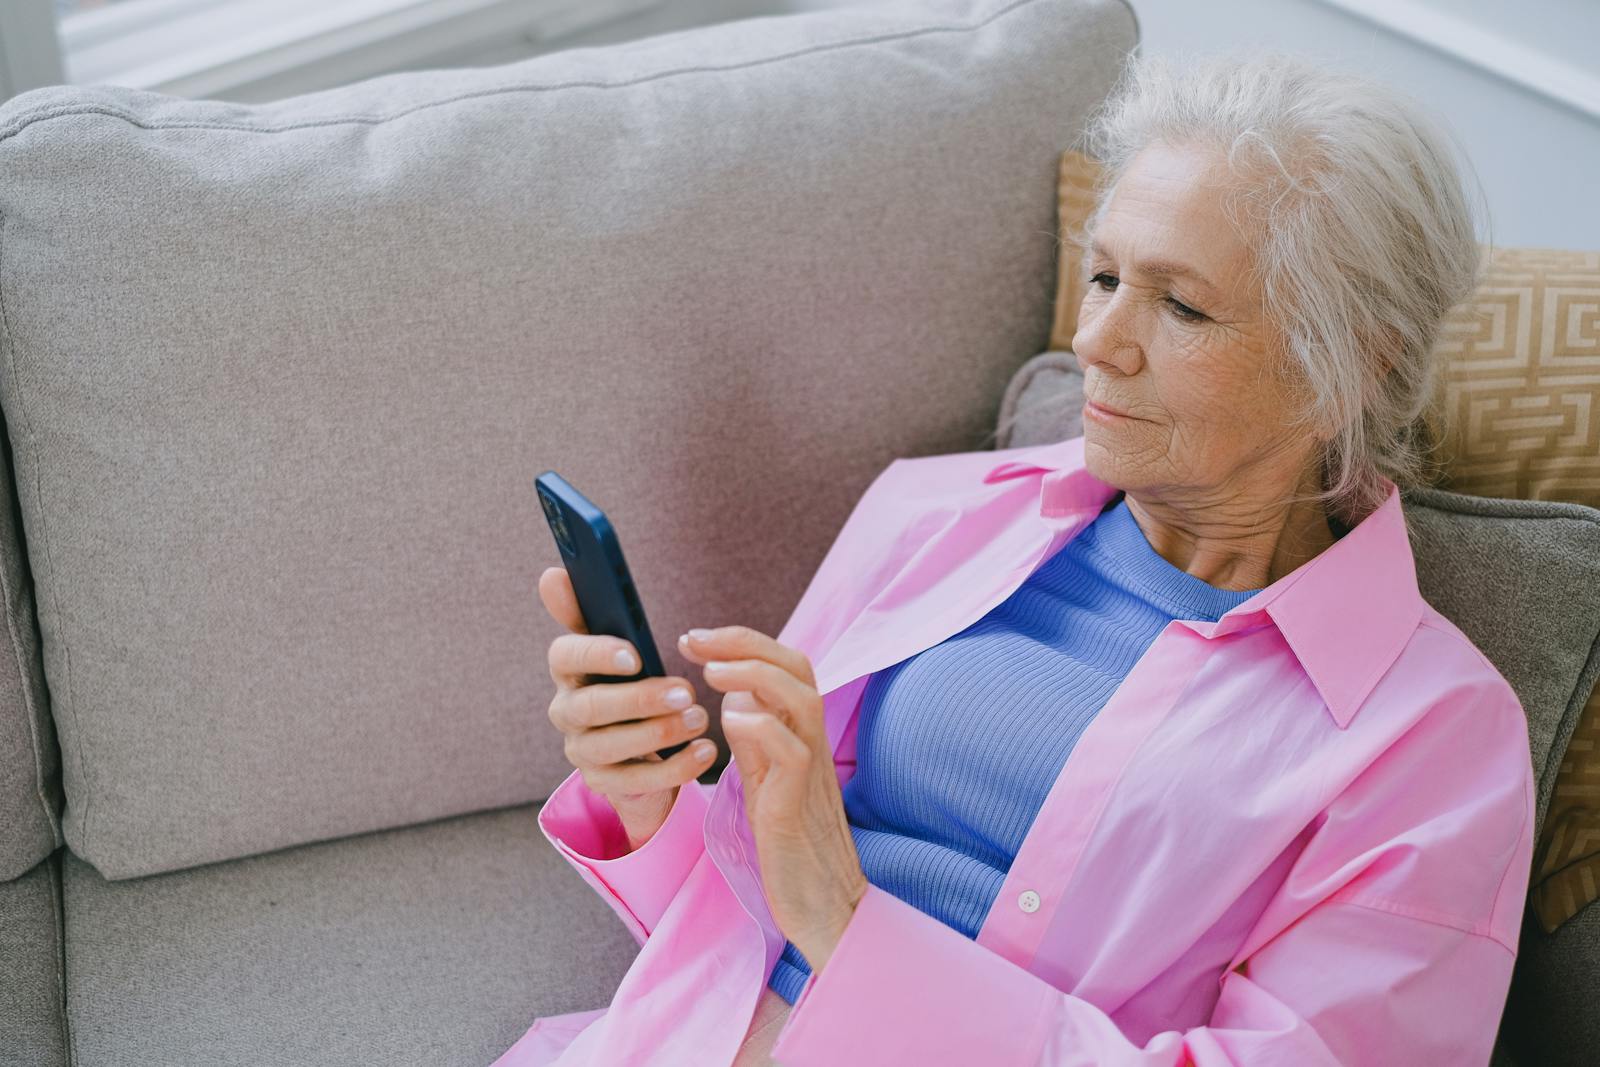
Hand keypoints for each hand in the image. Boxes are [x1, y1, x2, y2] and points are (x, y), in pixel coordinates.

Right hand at [539, 566, 717, 850]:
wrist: (642, 742)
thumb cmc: (632, 679)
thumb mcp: (621, 643)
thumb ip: (592, 609)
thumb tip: (552, 575)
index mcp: (569, 668)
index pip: (564, 655)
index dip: (597, 653)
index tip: (635, 655)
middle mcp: (567, 710)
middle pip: (591, 706)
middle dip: (639, 699)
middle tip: (685, 691)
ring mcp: (582, 750)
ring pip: (611, 745)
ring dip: (658, 732)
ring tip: (699, 718)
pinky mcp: (603, 783)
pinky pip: (634, 781)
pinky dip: (673, 768)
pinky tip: (704, 751)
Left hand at [678, 625, 867, 972]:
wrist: (821, 898)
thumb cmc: (791, 840)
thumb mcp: (765, 779)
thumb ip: (755, 740)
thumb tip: (735, 701)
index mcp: (799, 732)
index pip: (786, 665)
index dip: (743, 643)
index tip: (696, 640)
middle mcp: (811, 741)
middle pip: (797, 665)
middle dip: (744, 642)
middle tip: (694, 639)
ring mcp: (810, 768)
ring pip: (800, 697)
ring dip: (754, 673)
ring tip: (710, 670)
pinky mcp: (800, 801)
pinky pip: (791, 750)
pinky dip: (761, 726)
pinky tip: (729, 721)